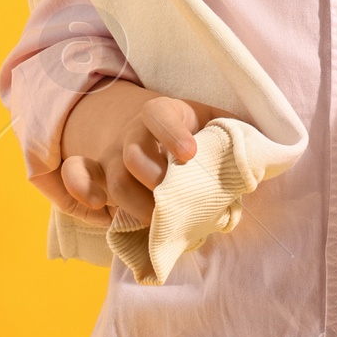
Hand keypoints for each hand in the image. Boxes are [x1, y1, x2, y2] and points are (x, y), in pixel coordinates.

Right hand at [30, 83, 236, 230]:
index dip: (173, 134)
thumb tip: (261, 157)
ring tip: (156, 221)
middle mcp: (132, 136)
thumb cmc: (186, 130)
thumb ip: (232, 136)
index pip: (161, 115)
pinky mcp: (93, 175)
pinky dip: (79, 194)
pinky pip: (75, 179)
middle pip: (132, 154)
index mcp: (162, 115)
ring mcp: (110, 157)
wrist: (136, 125)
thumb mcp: (208, 121)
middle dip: (150, 175)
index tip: (190, 153)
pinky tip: (100, 213)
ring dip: (131, 203)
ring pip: (112, 181)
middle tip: (171, 196)